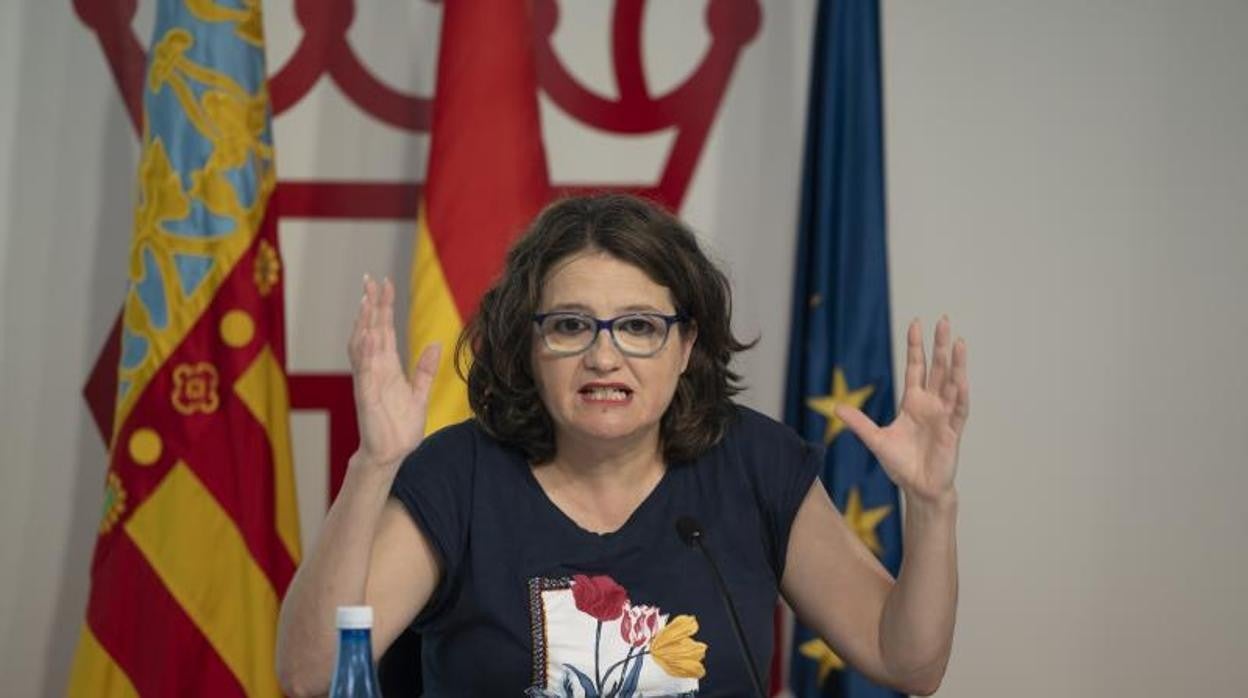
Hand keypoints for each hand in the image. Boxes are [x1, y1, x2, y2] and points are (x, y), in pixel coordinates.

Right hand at [347, 275, 440, 468]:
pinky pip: (365, 371)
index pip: (385, 329)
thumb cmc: (400, 426)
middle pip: (371, 330)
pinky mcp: (367, 396)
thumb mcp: (420, 393)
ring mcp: (369, 381)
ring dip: (364, 322)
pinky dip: (366, 352)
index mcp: (388, 367)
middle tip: (369, 278)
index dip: (384, 307)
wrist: (391, 455)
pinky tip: (369, 335)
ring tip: (366, 299)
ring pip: (363, 345)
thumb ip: (425, 369)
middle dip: (371, 305)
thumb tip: (436, 344)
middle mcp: (376, 369)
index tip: (385, 283)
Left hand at [836, 316, 968, 504]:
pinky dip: (960, 394)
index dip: (916, 347)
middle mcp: (931, 404)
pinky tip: (961, 379)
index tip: (916, 324)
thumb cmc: (900, 464)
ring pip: (952, 383)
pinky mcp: (953, 431)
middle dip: (939, 345)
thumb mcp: (875, 440)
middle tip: (943, 320)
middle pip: (937, 368)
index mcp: (913, 402)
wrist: (918, 488)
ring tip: (959, 341)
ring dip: (956, 363)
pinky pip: (958, 409)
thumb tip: (836, 407)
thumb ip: (859, 423)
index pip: (916, 368)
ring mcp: (944, 415)